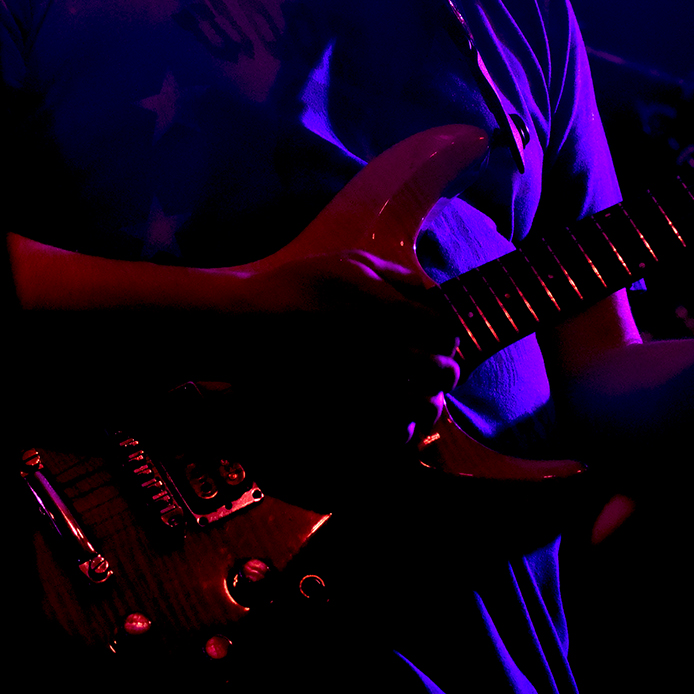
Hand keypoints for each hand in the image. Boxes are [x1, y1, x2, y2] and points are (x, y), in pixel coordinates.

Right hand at [214, 250, 462, 455]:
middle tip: (433, 370)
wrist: (246, 325)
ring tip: (417, 394)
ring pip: (425, 406)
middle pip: (444, 372)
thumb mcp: (351, 263)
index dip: (446, 337)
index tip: (436, 339)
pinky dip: (403, 426)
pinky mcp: (349, 414)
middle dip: (443, 371)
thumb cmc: (300, 287)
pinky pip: (395, 431)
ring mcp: (368, 386)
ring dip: (428, 400)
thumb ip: (399, 275)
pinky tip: (392, 414)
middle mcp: (386, 350)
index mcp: (391, 312)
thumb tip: (433, 293)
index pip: (447, 332)